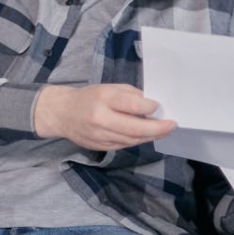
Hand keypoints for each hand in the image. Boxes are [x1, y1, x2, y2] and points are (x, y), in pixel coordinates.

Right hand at [33, 83, 175, 150]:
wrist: (61, 113)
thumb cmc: (89, 97)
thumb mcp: (109, 87)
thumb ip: (130, 95)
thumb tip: (152, 105)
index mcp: (103, 98)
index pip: (132, 104)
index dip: (149, 107)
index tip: (159, 107)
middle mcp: (100, 118)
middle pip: (135, 128)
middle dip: (157, 128)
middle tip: (172, 125)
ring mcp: (99, 135)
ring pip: (131, 140)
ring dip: (150, 136)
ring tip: (164, 130)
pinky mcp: (99, 146)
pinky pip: (124, 145)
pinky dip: (138, 140)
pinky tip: (147, 136)